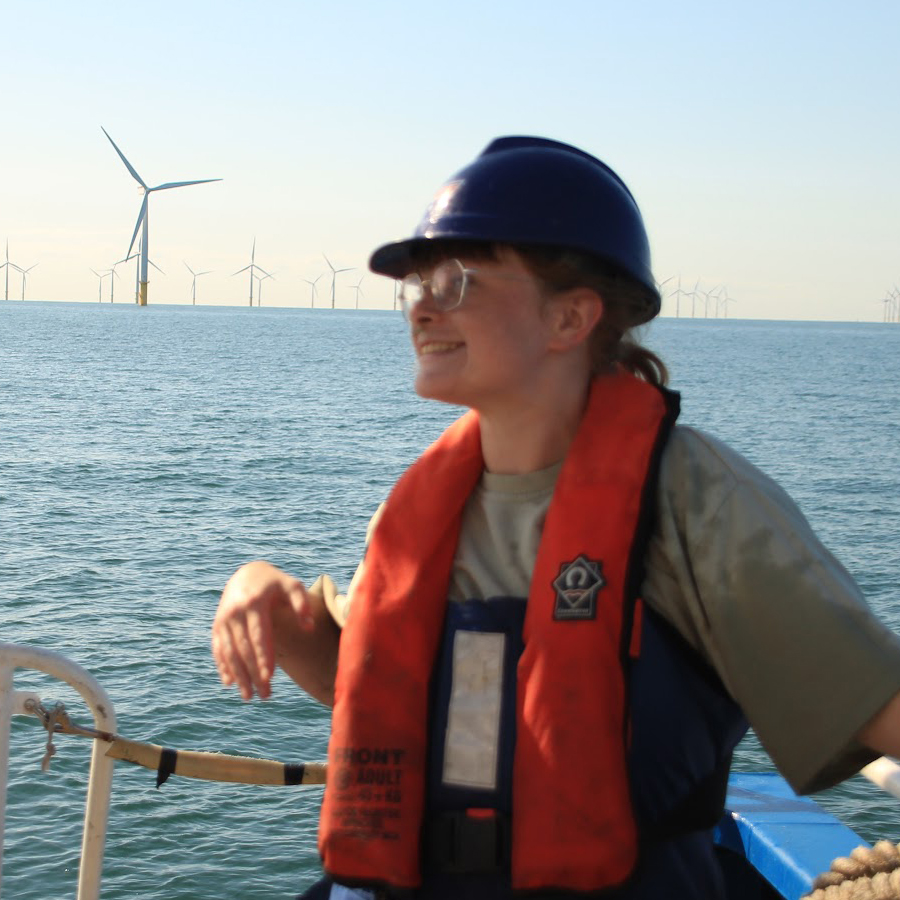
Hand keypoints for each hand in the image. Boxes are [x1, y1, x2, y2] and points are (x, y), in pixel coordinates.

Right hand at [212, 561, 313, 700]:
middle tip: (264, 695)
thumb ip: (302, 604)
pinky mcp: (217, 626)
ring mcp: (224, 620)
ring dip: (238, 676)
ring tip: (248, 696)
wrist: (246, 573)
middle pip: (244, 649)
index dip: (263, 657)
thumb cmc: (275, 583)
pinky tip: (230, 683)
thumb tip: (309, 627)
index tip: (269, 677)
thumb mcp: (292, 585)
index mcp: (254, 603)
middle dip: (253, 674)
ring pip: (229, 653)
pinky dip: (223, 666)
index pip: (259, 635)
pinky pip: (218, 649)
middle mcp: (235, 612)